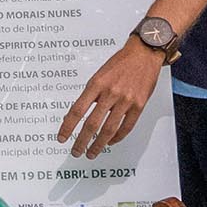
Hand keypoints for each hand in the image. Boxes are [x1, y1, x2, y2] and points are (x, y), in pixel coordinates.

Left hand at [57, 40, 164, 158]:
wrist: (144, 53)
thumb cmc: (120, 62)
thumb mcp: (99, 74)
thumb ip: (90, 93)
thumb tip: (78, 113)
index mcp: (97, 84)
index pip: (77, 110)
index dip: (68, 126)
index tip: (62, 137)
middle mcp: (110, 93)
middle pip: (92, 124)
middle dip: (82, 141)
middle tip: (76, 151)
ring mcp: (126, 100)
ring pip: (109, 129)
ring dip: (98, 144)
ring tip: (91, 152)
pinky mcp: (139, 105)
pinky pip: (126, 126)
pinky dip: (117, 137)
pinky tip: (110, 142)